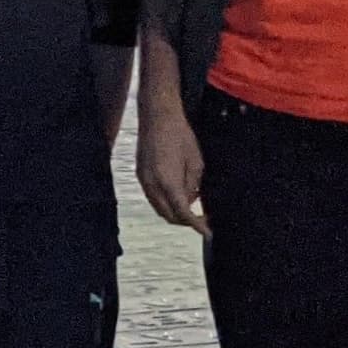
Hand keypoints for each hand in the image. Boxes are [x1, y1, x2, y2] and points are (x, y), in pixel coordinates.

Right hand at [137, 103, 208, 233]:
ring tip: (191, 207)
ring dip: (174, 212)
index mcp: (168, 181)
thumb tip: (192, 201)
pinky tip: (177, 194)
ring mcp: (143, 180)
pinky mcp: (140, 174)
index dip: (196, 225)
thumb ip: (193, 186)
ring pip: (158, 208)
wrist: (157, 116)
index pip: (182, 212)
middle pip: (168, 215)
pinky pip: (152, 197)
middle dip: (185, 221)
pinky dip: (165, 202)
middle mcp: (152, 184)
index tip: (207, 232)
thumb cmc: (180, 134)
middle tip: (202, 220)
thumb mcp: (196, 162)